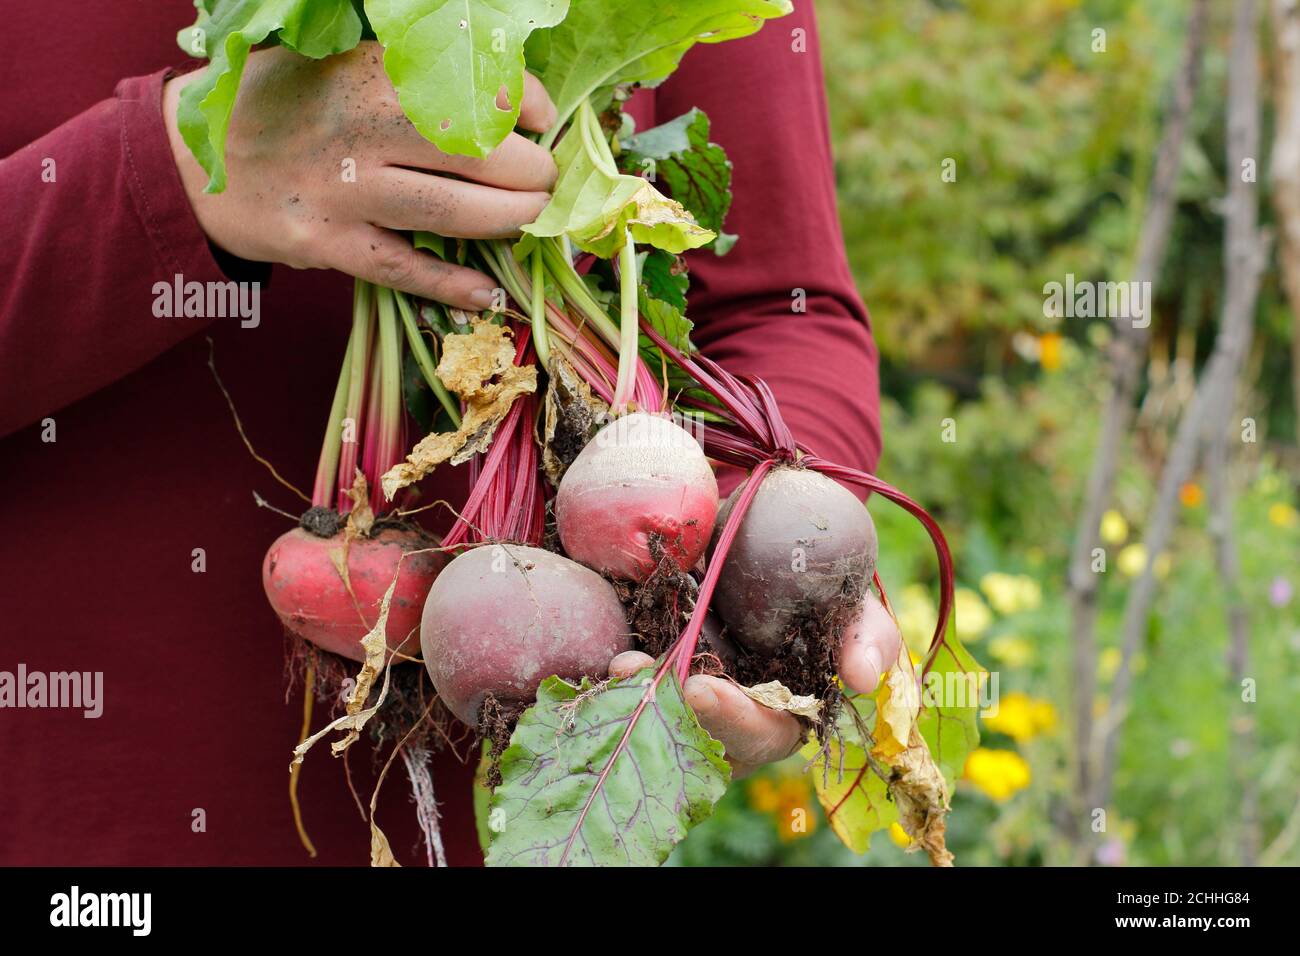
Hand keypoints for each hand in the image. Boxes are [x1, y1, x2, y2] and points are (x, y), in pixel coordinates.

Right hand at [163, 42, 557, 309]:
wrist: (194, 161)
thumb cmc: (284, 107)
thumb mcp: (338, 64)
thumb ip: (408, 79)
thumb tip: (504, 103)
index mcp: (372, 74)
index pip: (479, 90)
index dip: (529, 109)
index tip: (542, 122)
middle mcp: (362, 130)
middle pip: (482, 155)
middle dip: (532, 172)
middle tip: (545, 179)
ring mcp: (346, 192)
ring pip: (456, 213)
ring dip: (510, 221)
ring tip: (530, 219)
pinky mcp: (330, 244)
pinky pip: (408, 270)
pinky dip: (456, 285)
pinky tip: (491, 291)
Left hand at [608, 592, 902, 777]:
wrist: (772, 552)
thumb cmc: (822, 594)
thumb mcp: (854, 609)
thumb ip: (866, 638)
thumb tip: (861, 676)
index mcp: (783, 718)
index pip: (760, 736)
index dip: (733, 719)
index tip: (703, 690)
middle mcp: (730, 724)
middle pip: (698, 739)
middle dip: (674, 714)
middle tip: (650, 682)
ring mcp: (687, 706)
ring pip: (655, 719)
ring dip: (634, 698)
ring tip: (622, 667)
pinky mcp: (653, 678)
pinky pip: (628, 689)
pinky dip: (615, 678)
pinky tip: (607, 658)